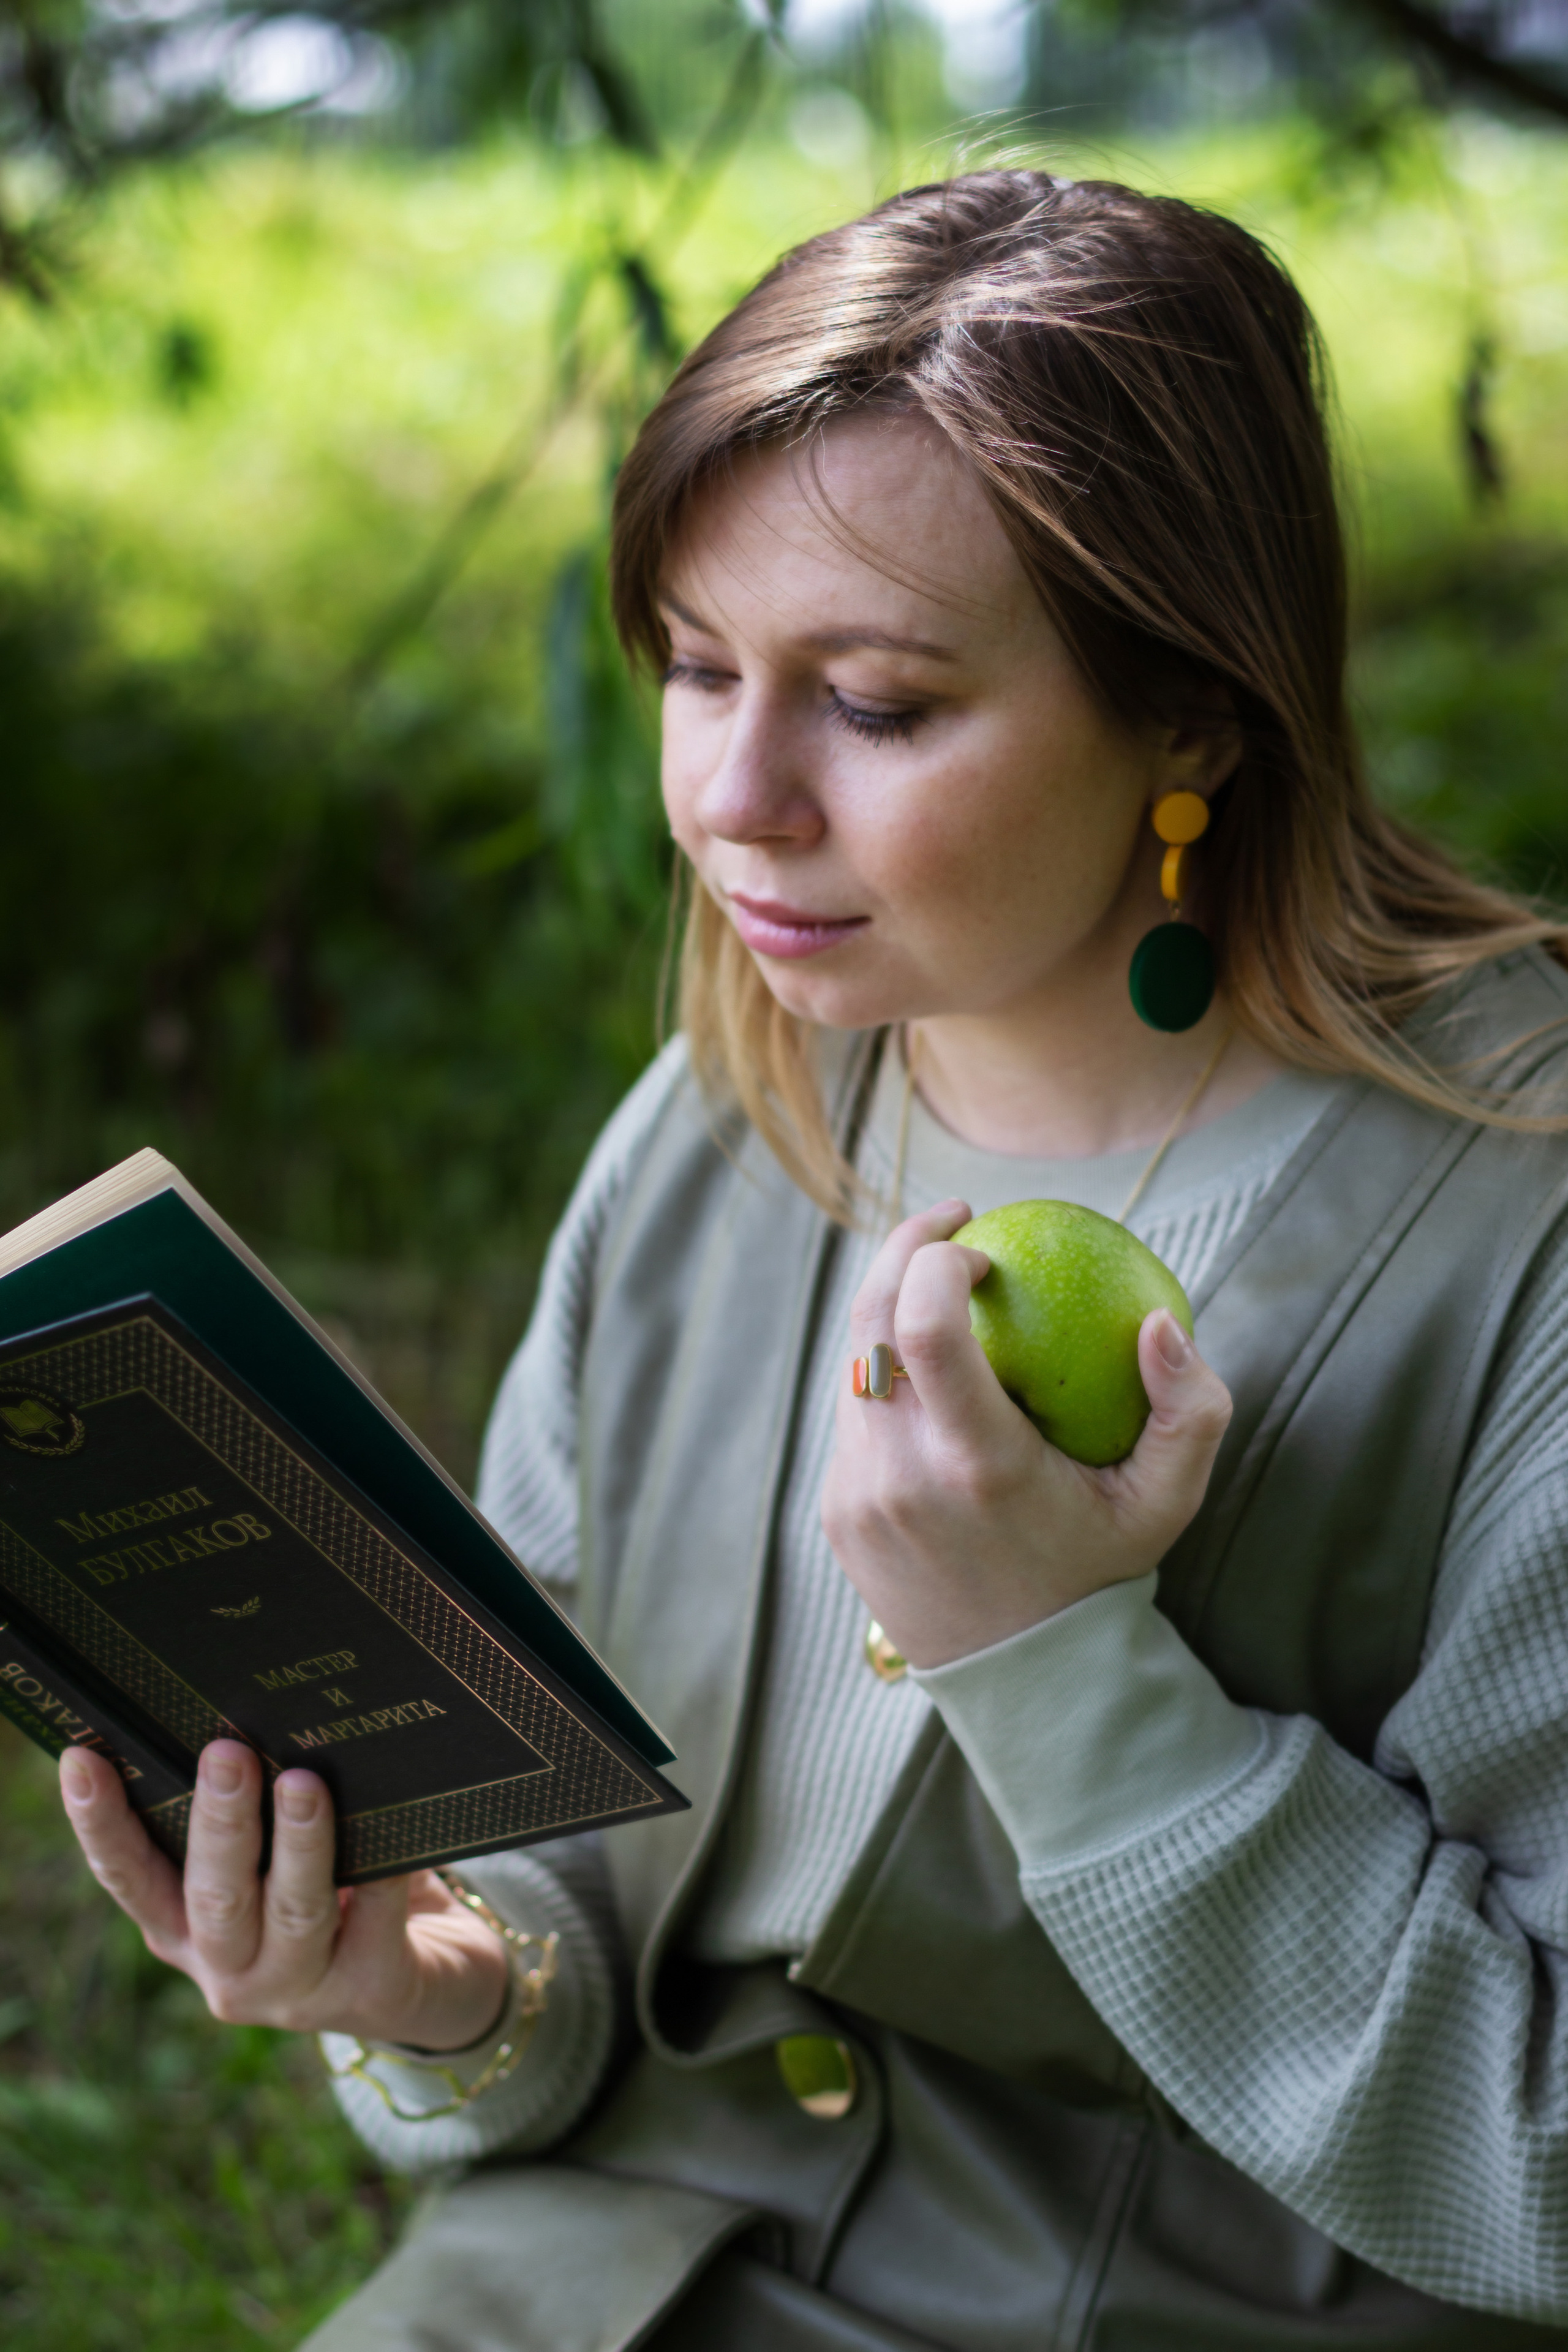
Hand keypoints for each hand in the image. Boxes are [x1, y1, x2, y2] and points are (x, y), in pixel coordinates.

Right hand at [58, 1739, 508, 2050]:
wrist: (424, 1982)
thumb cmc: (332, 1897)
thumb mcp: (271, 1868)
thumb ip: (250, 1824)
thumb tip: (249, 1722)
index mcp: (185, 1932)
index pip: (130, 1879)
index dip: (101, 1824)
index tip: (83, 1758)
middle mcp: (229, 1972)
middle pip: (214, 1897)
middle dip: (219, 1822)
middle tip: (226, 1752)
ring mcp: (298, 1991)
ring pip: (294, 1911)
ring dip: (298, 1843)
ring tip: (304, 1782)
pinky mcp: (370, 1992)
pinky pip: (376, 1918)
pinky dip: (382, 1871)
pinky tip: (395, 1830)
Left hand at [819, 1200, 1232, 1668]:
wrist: (1023, 1677)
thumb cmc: (1099, 1570)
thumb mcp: (1167, 1501)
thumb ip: (1190, 1410)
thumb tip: (1158, 1321)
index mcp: (977, 1466)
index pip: (923, 1327)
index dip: (934, 1257)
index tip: (978, 1239)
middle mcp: (901, 1477)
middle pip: (867, 1322)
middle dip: (901, 1250)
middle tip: (952, 1225)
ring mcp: (858, 1495)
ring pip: (853, 1365)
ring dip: (891, 1314)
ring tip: (945, 1293)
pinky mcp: (837, 1511)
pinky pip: (853, 1418)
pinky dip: (887, 1380)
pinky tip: (933, 1375)